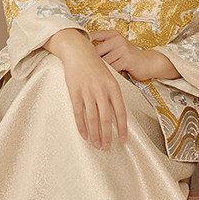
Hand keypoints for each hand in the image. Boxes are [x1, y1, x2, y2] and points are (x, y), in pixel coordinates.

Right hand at [44, 29, 127, 148]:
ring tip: (97, 145)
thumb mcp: (109, 77)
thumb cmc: (95, 65)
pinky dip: (81, 125)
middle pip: (106, 118)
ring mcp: (88, 91)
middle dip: (107, 135)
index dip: (122, 128)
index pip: (120, 112)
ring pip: (93, 118)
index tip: (123, 140)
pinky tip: (84, 135)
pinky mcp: (75, 92)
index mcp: (113, 87)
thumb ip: (113, 94)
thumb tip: (117, 114)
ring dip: (95, 134)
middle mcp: (102, 90)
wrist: (78, 51)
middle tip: (107, 147)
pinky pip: (79, 113)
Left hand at [89, 30, 178, 80]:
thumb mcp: (117, 47)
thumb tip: (83, 53)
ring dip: (100, 69)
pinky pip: (112, 68)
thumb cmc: (129, 57)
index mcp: (113, 34)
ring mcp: (122, 48)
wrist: (148, 62)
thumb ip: (104, 47)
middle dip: (91, 61)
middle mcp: (117, 39)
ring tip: (97, 74)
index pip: (93, 35)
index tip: (77, 51)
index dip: (84, 44)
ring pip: (103, 61)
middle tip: (86, 69)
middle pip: (96, 51)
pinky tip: (107, 77)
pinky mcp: (126, 59)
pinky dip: (109, 73)